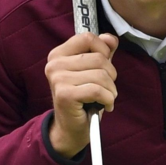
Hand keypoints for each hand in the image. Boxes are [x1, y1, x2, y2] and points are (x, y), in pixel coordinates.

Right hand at [45, 32, 118, 157]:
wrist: (72, 127)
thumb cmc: (85, 96)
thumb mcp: (94, 70)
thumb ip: (103, 51)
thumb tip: (110, 38)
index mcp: (59, 54)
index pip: (88, 37)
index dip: (103, 49)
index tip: (104, 65)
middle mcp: (54, 64)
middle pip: (99, 58)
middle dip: (111, 74)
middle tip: (105, 87)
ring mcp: (57, 79)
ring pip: (101, 75)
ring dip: (111, 89)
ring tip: (105, 97)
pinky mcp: (65, 95)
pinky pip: (98, 90)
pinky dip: (108, 99)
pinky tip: (105, 105)